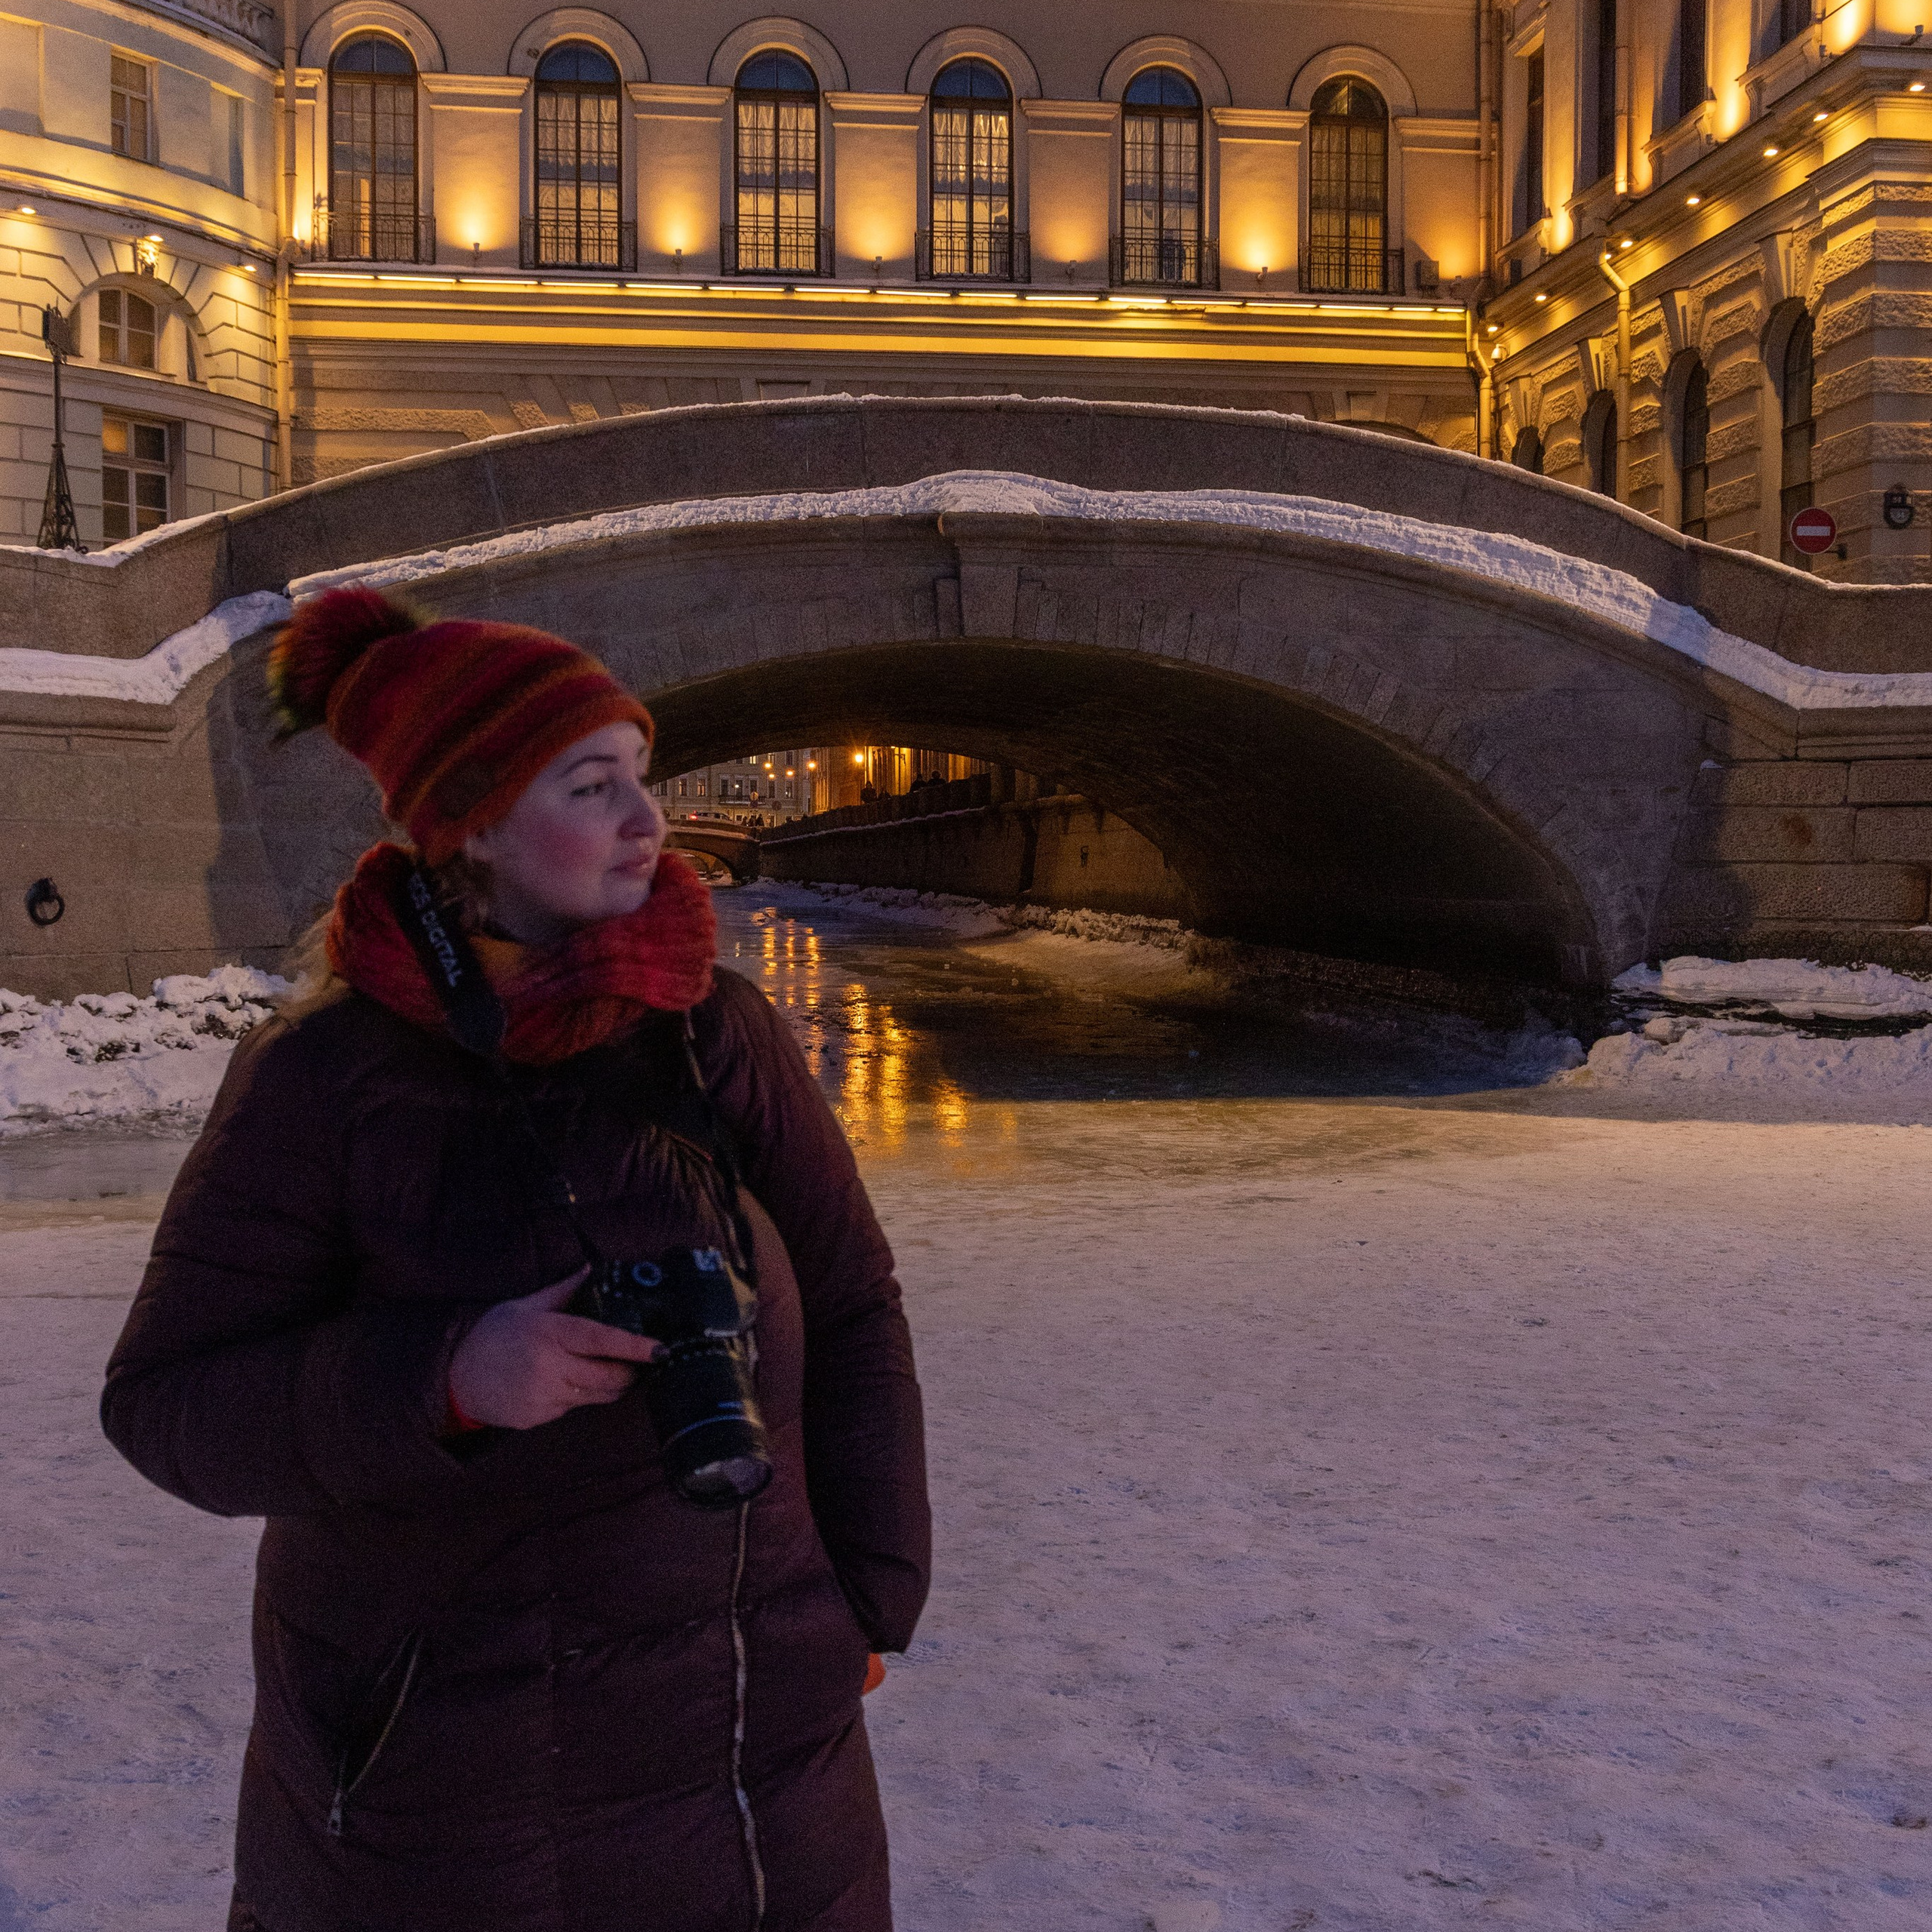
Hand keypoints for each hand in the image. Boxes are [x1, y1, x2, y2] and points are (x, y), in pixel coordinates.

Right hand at [447, 1269, 661, 1430]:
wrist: (456, 1377)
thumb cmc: (492, 1336)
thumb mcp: (525, 1306)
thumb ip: (564, 1290)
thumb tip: (592, 1269)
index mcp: (549, 1333)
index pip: (601, 1339)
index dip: (634, 1346)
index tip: (660, 1349)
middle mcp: (549, 1366)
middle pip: (609, 1376)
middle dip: (631, 1371)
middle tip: (639, 1362)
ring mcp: (544, 1396)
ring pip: (598, 1396)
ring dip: (612, 1385)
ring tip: (611, 1370)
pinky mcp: (540, 1417)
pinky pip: (575, 1407)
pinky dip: (581, 1395)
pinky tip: (569, 1382)